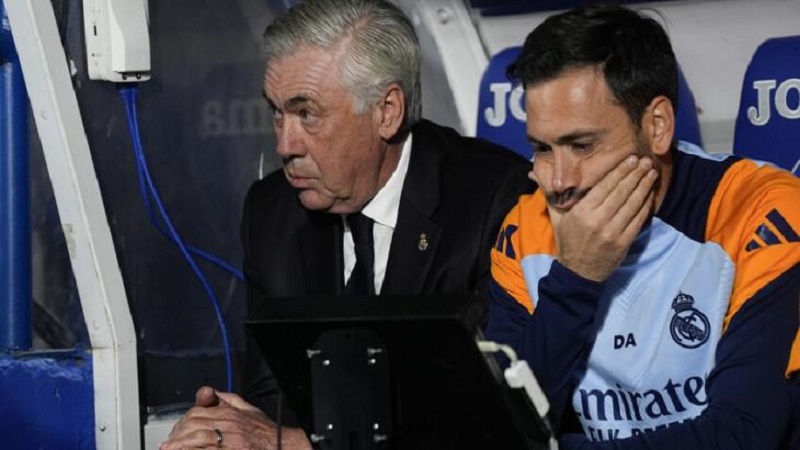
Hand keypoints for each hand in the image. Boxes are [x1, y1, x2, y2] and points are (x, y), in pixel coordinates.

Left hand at [160, 386, 311, 449]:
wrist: (282, 446)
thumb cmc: (267, 433)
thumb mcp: (249, 410)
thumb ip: (229, 400)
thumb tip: (212, 393)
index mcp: (230, 413)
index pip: (197, 412)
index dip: (182, 422)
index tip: (175, 431)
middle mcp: (229, 425)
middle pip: (193, 425)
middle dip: (177, 435)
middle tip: (167, 444)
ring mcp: (230, 441)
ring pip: (197, 440)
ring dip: (179, 445)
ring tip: (168, 449)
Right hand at [547, 155, 656, 281]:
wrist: (578, 273)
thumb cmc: (567, 241)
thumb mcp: (556, 218)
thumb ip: (551, 194)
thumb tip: (533, 173)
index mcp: (580, 212)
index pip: (604, 186)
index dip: (619, 171)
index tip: (630, 159)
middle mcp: (597, 220)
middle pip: (620, 192)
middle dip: (635, 174)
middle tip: (645, 161)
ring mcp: (612, 232)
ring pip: (632, 204)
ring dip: (643, 186)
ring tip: (651, 173)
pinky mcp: (623, 242)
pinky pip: (638, 219)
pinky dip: (645, 205)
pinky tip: (650, 194)